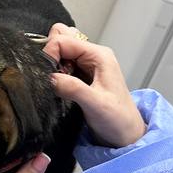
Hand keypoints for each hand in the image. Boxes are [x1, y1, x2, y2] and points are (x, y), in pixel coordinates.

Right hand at [43, 24, 145, 147]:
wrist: (126, 136)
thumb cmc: (118, 120)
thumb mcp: (95, 104)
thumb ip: (72, 88)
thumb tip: (49, 78)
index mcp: (99, 55)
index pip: (63, 39)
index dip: (49, 53)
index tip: (46, 75)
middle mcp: (92, 56)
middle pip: (61, 37)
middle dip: (51, 54)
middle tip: (54, 76)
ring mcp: (86, 65)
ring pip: (60, 50)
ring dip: (53, 63)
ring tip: (59, 82)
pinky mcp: (80, 76)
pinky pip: (61, 64)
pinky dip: (55, 72)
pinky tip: (60, 87)